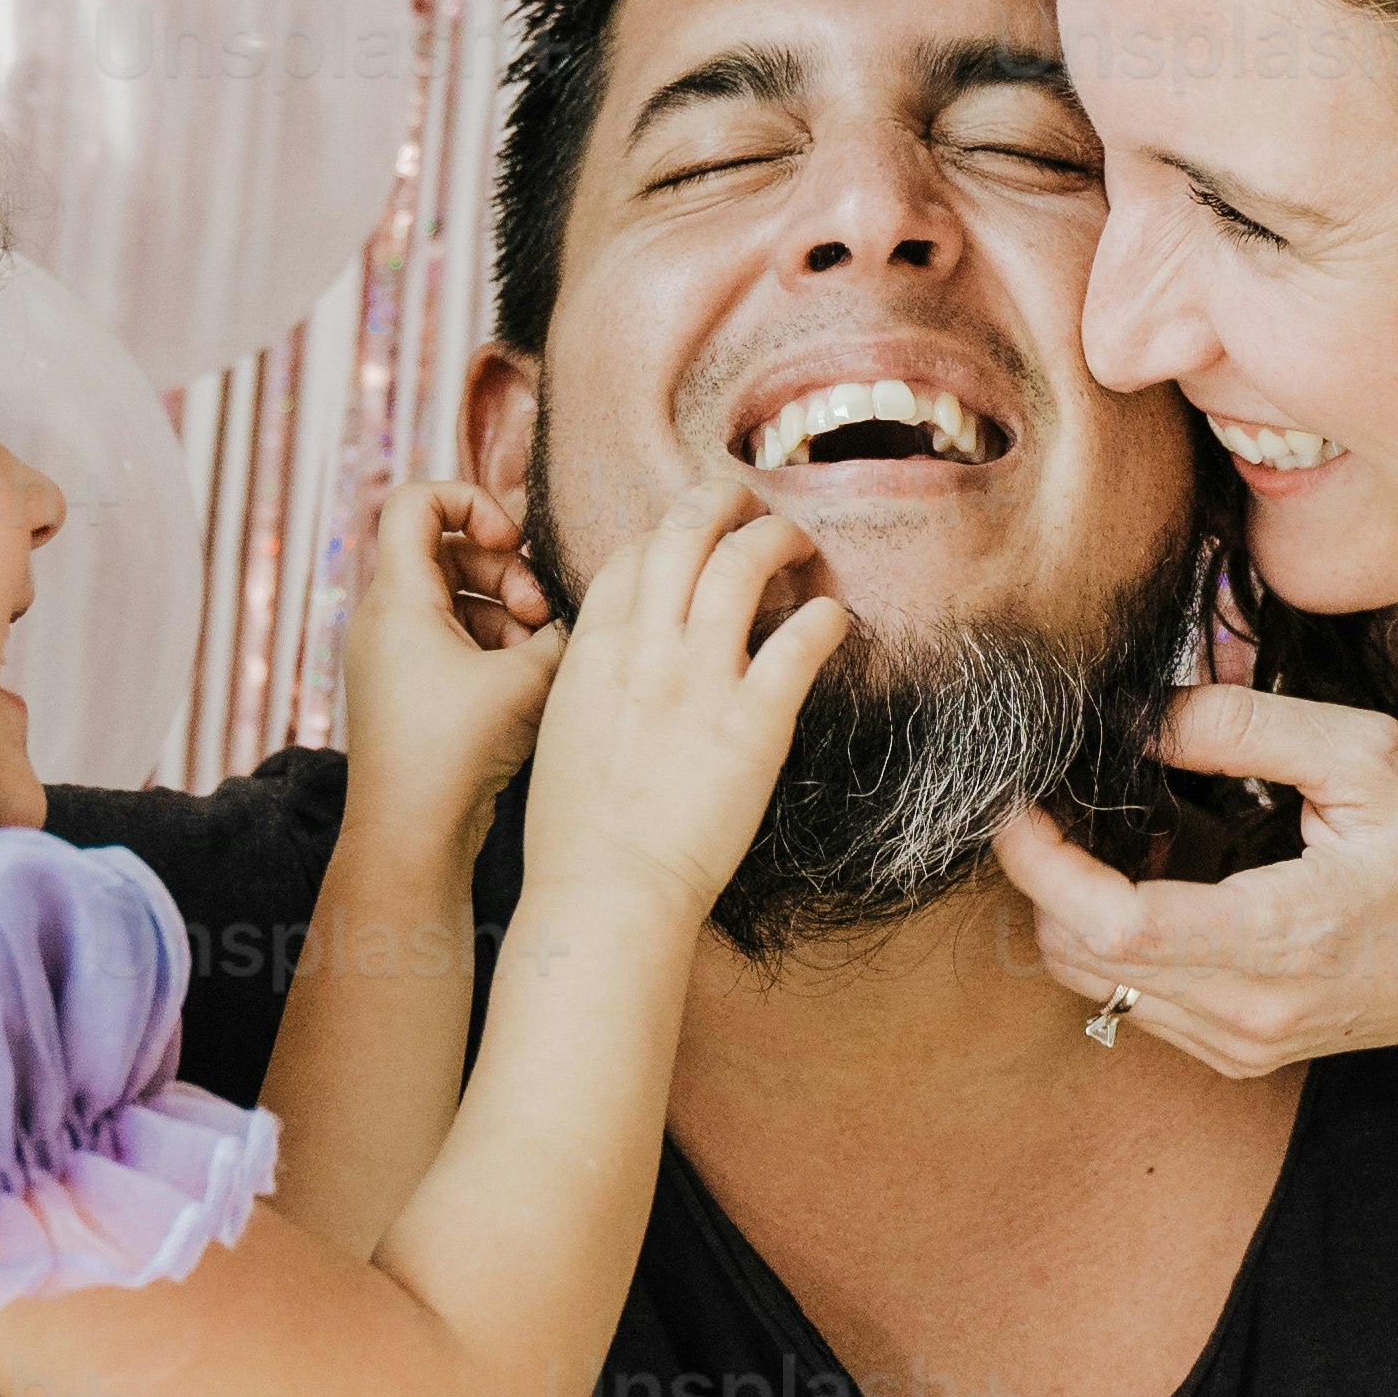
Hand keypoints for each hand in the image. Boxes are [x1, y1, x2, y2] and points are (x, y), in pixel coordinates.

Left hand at [337, 477, 563, 878]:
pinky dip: (494, 647)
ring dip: (508, 613)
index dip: (472, 501)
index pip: (416, 500)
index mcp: (398, 597)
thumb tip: (583, 609)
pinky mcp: (410, 689)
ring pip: (458, 598)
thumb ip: (561, 628)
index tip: (512, 540)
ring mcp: (394, 655)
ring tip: (539, 653)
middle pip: (449, 549)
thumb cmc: (456, 752)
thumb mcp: (527, 677)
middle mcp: (386, 618)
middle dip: (507, 570)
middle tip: (541, 611)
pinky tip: (526, 682)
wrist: (412, 834)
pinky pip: (455, 640)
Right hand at [516, 479, 845, 925]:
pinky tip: (834, 620)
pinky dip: (825, 618)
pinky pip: (800, 641)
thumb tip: (624, 655)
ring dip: (779, 537)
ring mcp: (700, 682)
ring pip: (743, 563)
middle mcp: (645, 650)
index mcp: (591, 651)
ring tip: (799, 544)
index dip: (667, 536)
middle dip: (721, 501)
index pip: (630, 555)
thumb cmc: (577, 833)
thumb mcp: (563, 730)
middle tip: (752, 505)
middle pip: (683, 532)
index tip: (694, 548)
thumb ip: (595, 678)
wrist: (606, 895)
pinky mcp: (755, 724)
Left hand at [993, 690, 1397, 1086]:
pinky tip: (1167, 873)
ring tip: (1128, 825)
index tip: (1021, 797)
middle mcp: (1248, 1014)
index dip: (1041, 862)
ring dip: (1080, 906)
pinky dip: (1120, 939)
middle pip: (1079, 961)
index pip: (1108, 927)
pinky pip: (1138, 1001)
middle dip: (1047, 876)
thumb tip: (1141, 716)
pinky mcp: (1244, 1052)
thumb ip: (1245, 727)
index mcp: (1279, 941)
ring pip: (1096, 987)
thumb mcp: (1373, 756)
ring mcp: (1243, 1045)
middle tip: (1071, 793)